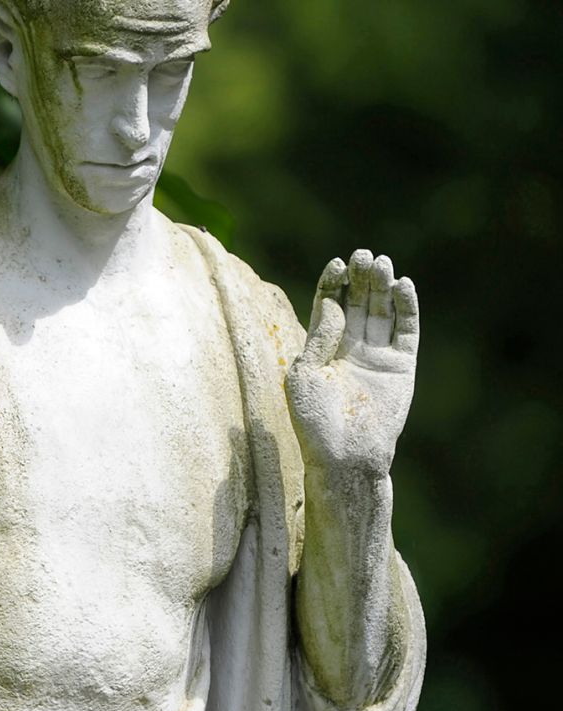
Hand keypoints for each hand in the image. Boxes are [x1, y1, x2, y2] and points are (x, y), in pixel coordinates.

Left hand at [286, 249, 417, 477]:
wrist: (345, 456)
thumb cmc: (314, 421)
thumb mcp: (304, 374)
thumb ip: (319, 338)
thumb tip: (331, 303)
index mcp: (322, 350)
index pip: (330, 307)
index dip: (334, 285)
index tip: (337, 264)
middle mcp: (350, 349)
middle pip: (358, 304)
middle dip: (360, 279)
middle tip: (363, 255)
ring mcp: (377, 357)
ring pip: (382, 312)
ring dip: (383, 287)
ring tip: (381, 263)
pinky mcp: (401, 367)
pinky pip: (406, 331)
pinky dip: (407, 308)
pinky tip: (402, 285)